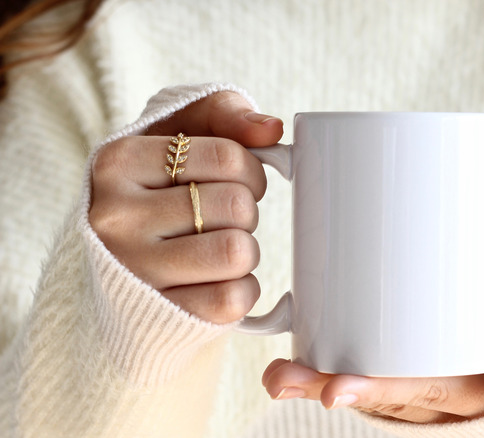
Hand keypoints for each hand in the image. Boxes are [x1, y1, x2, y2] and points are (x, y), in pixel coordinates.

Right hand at [89, 91, 282, 323]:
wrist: (120, 268)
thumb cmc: (162, 189)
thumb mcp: (180, 134)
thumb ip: (225, 113)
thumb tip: (271, 129)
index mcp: (119, 161)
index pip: (228, 156)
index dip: (251, 170)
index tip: (237, 181)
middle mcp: (115, 216)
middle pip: (236, 205)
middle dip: (246, 212)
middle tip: (223, 219)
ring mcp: (132, 270)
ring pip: (237, 251)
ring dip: (245, 250)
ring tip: (219, 247)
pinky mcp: (156, 316)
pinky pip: (232, 298)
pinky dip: (241, 289)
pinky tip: (216, 281)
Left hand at [262, 328, 483, 422]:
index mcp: (465, 388)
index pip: (413, 392)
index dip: (372, 392)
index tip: (332, 391)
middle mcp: (435, 395)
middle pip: (375, 395)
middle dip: (325, 387)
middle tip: (280, 378)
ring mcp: (420, 386)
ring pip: (365, 389)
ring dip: (317, 382)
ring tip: (276, 374)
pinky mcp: (408, 370)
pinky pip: (371, 376)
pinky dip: (332, 371)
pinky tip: (297, 359)